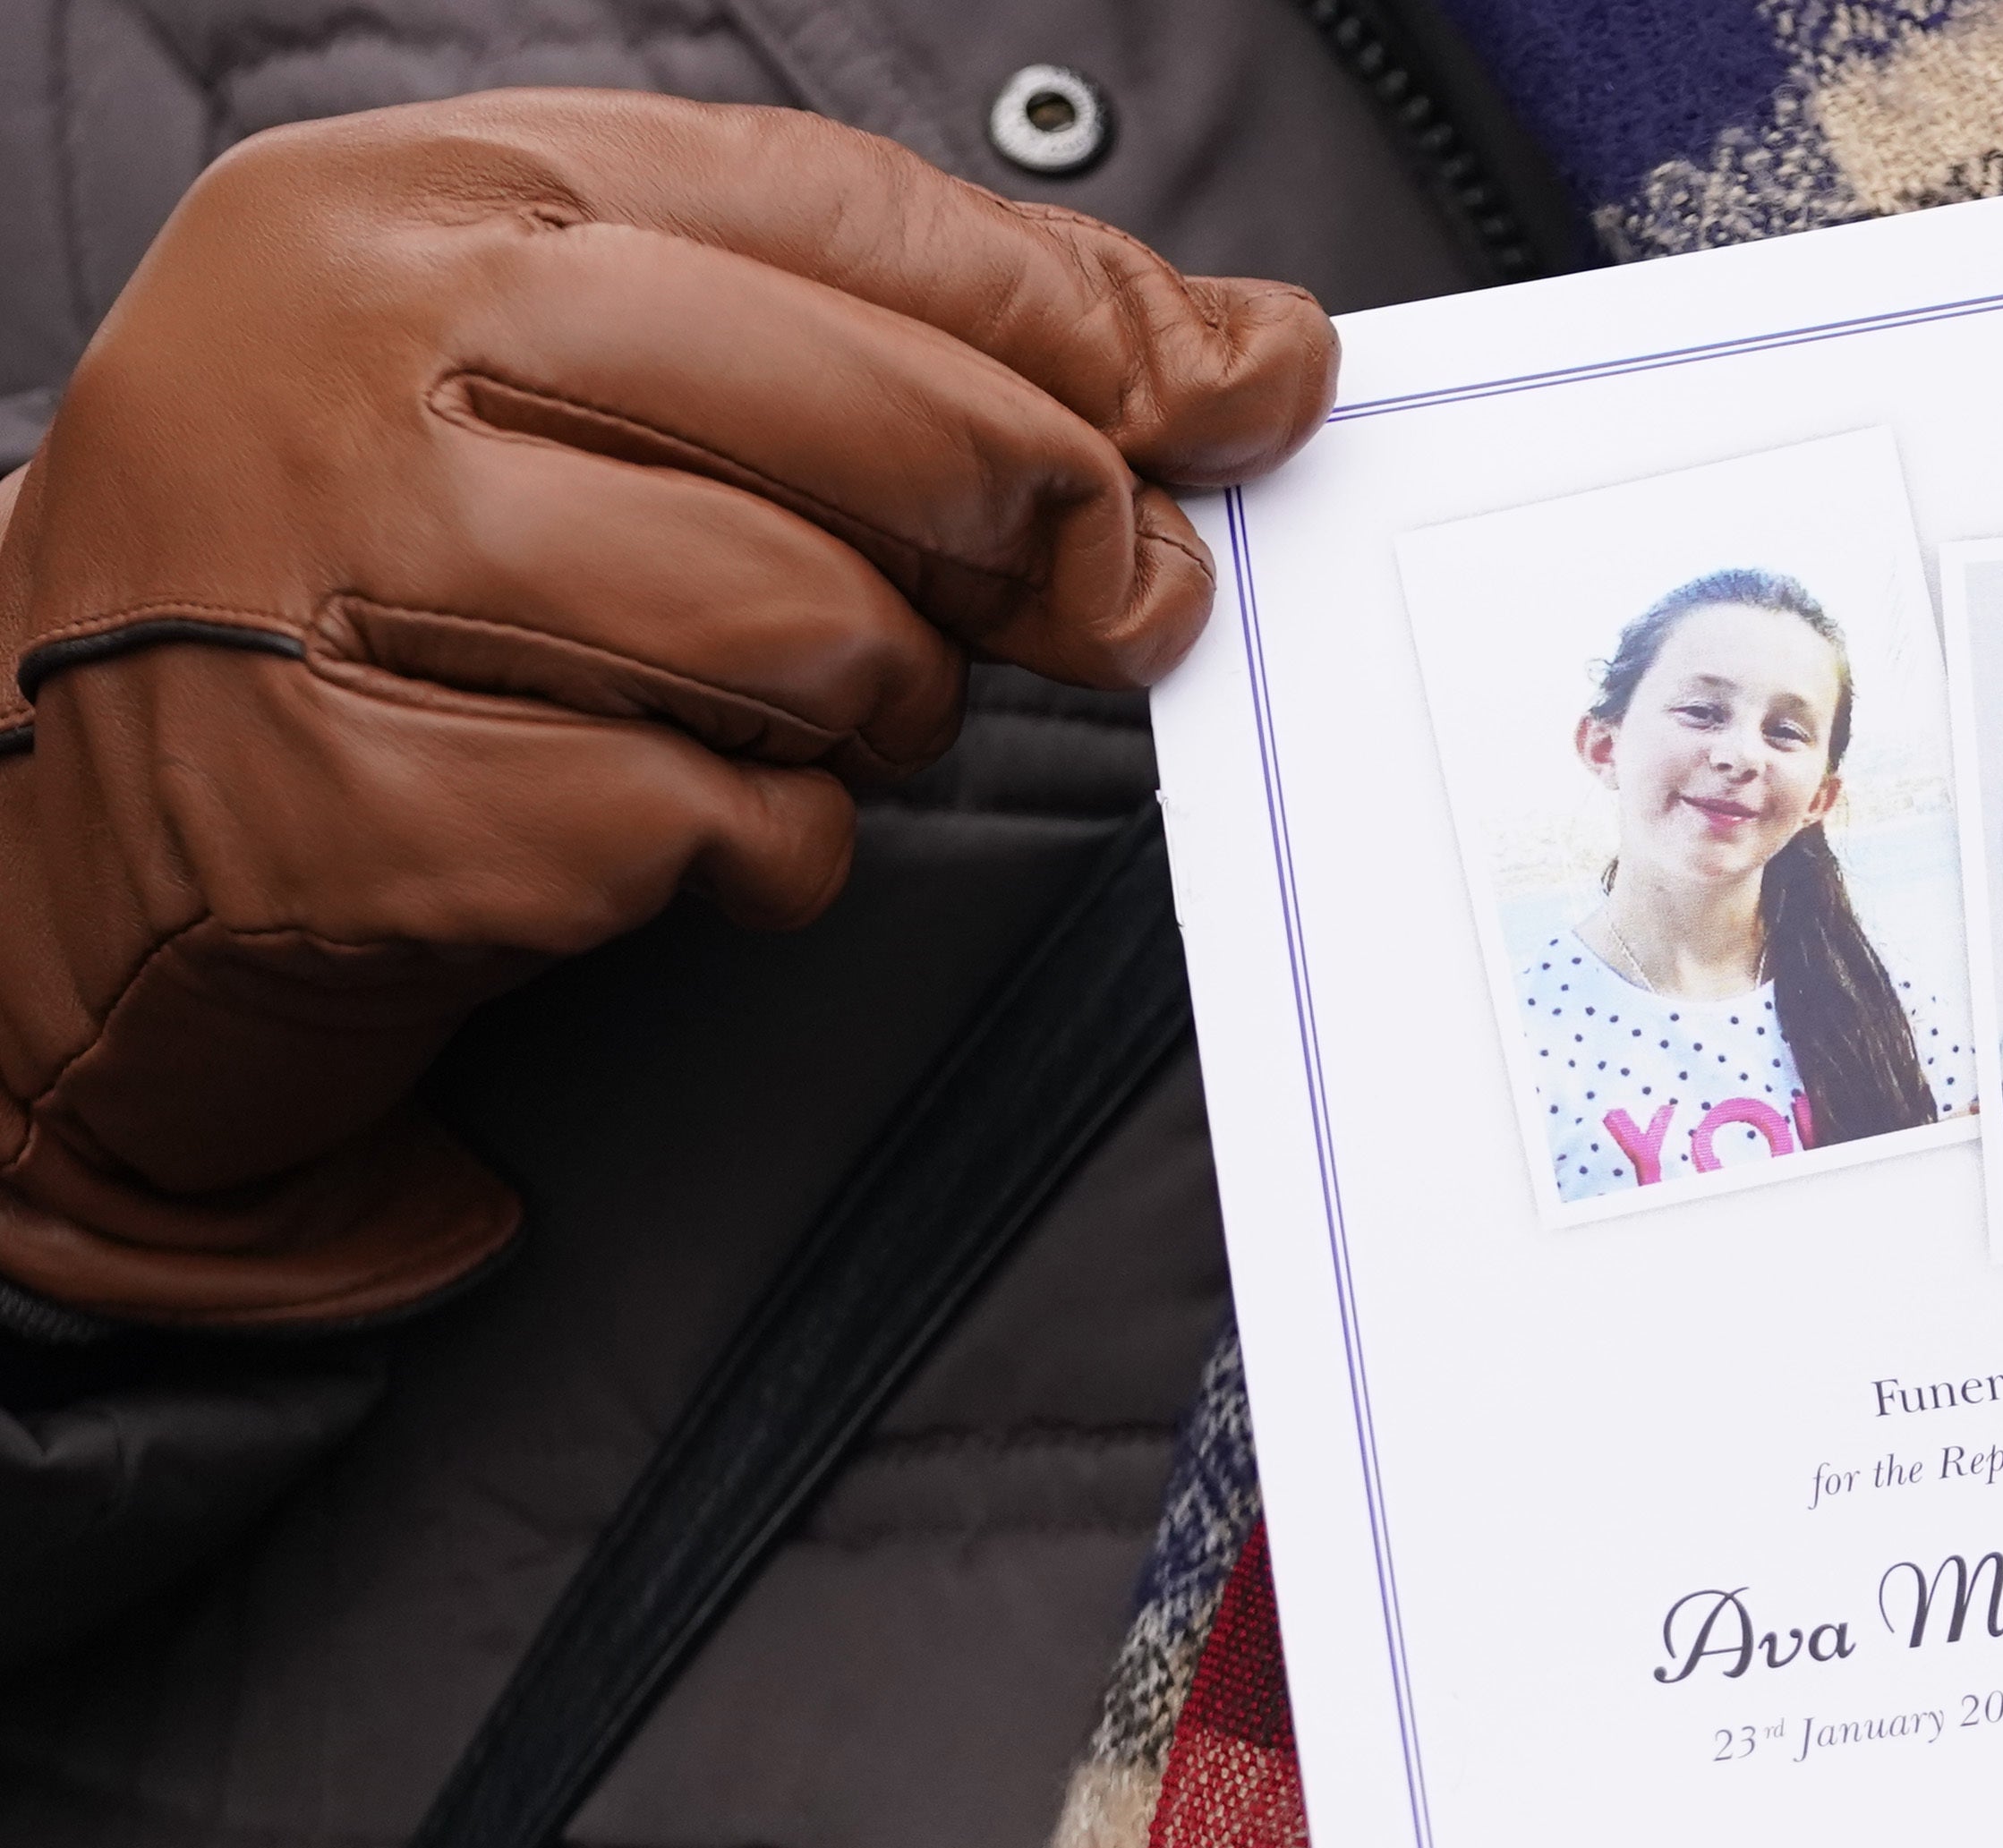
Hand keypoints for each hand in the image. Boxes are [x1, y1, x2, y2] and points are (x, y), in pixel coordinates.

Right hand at [0, 90, 1334, 1327]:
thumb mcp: (595, 392)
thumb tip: (1233, 360)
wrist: (63, 840)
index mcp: (432, 193)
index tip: (1241, 394)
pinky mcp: (362, 794)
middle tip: (1081, 602)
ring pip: (816, 632)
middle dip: (1031, 539)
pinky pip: (714, 821)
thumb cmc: (367, 592)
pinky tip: (672, 834)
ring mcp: (342, 562)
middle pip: (878, 422)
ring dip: (873, 719)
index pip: (852, 216)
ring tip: (788, 726)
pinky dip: (756, 855)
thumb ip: (897, 356)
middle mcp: (370, 342)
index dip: (1085, 324)